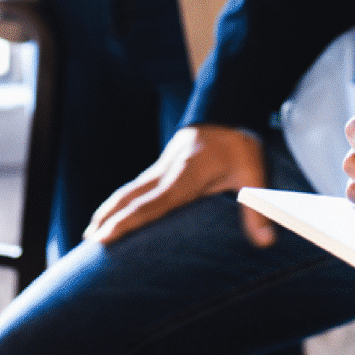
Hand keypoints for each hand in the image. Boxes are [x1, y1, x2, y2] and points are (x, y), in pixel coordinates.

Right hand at [85, 124, 275, 245]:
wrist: (227, 112)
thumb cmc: (239, 146)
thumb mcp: (253, 176)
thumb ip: (257, 210)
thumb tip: (266, 243)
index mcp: (186, 175)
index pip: (152, 203)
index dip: (127, 221)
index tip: (105, 235)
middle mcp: (166, 172)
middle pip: (131, 197)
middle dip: (109, 219)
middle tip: (88, 241)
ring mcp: (161, 168)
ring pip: (128, 191)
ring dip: (108, 210)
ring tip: (90, 233)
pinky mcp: (161, 168)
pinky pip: (135, 188)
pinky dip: (119, 202)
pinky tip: (110, 214)